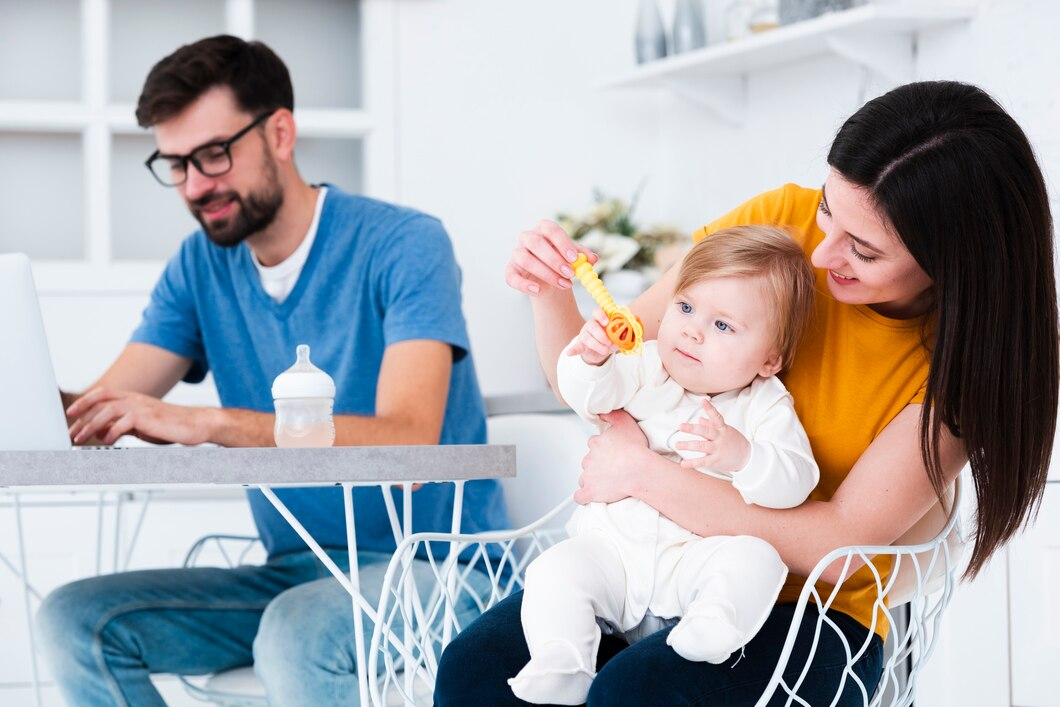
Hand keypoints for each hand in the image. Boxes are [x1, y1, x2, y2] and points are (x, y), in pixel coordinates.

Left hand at [66, 388, 214, 445]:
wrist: (196, 424)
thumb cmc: (171, 426)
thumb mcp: (142, 426)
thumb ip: (123, 425)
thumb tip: (102, 430)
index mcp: (133, 398)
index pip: (102, 394)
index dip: (84, 402)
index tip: (71, 415)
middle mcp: (135, 399)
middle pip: (100, 401)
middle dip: (82, 417)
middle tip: (71, 432)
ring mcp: (141, 407)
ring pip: (107, 411)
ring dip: (91, 425)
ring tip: (81, 439)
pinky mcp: (148, 417)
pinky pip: (124, 422)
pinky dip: (111, 431)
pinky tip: (106, 440)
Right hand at [505, 220, 596, 296]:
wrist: (549, 280)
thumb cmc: (562, 263)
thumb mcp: (575, 258)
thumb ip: (583, 257)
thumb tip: (592, 259)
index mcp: (544, 229)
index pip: (551, 229)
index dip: (563, 243)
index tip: (574, 259)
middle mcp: (528, 238)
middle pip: (536, 243)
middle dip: (554, 260)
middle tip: (571, 274)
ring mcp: (517, 254)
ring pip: (526, 260)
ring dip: (546, 274)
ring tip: (565, 284)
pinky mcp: (510, 270)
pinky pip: (513, 277)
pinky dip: (524, 285)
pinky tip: (538, 291)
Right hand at [566, 309, 612, 365]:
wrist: (598, 350)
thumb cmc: (606, 339)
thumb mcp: (614, 339)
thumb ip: (616, 340)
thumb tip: (617, 344)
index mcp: (600, 320)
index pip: (597, 313)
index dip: (601, 316)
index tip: (606, 322)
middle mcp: (591, 325)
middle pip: (593, 327)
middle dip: (601, 335)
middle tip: (609, 343)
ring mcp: (584, 334)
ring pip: (588, 338)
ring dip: (597, 345)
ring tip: (605, 351)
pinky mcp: (580, 344)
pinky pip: (576, 347)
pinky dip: (573, 350)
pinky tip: (569, 353)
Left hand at [574, 410, 649, 503]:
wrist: (638, 469)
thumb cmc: (635, 448)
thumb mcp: (626, 423)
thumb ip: (613, 415)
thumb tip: (602, 413)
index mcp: (596, 443)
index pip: (594, 445)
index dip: (603, 450)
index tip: (612, 454)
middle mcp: (589, 459)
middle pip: (589, 462)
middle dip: (597, 465)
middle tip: (612, 469)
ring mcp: (588, 476)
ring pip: (585, 478)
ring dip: (593, 480)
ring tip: (606, 483)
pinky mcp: (589, 491)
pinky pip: (580, 496)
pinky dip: (584, 497)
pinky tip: (590, 497)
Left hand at [675, 399, 750, 473]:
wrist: (747, 457)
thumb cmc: (733, 441)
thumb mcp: (725, 431)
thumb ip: (711, 425)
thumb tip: (699, 419)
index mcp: (722, 428)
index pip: (717, 417)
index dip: (710, 409)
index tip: (703, 401)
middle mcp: (720, 438)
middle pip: (706, 432)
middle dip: (693, 429)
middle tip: (681, 426)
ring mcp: (718, 449)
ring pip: (702, 446)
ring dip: (689, 445)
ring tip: (677, 444)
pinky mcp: (716, 460)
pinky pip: (703, 461)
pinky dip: (692, 463)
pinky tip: (683, 464)